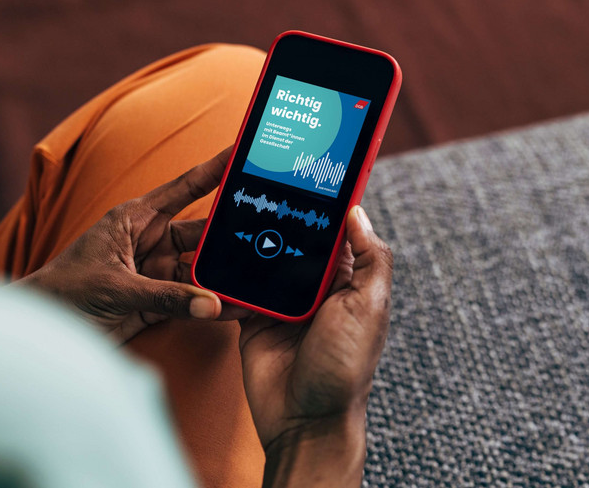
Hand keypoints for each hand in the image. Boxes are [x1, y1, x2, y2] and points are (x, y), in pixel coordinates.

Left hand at [18, 148, 245, 342]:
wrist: (42, 334)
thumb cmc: (62, 293)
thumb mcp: (114, 288)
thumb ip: (164, 296)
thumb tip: (211, 304)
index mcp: (136, 219)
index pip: (185, 188)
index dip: (215, 170)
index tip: (243, 154)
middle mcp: (152, 241)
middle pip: (203, 232)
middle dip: (233, 230)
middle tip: (268, 226)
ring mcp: (157, 271)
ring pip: (204, 268)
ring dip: (228, 274)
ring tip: (259, 276)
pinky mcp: (158, 301)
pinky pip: (194, 299)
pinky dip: (215, 304)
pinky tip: (239, 306)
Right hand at [239, 205, 392, 486]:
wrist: (304, 419)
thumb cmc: (345, 366)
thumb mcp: (370, 306)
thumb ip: (369, 258)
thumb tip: (357, 210)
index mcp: (347, 278)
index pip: (336, 229)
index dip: (327, 201)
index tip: (312, 168)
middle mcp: (314, 284)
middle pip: (294, 237)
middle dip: (280, 214)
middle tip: (262, 178)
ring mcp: (281, 299)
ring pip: (263, 256)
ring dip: (251, 239)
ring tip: (235, 207)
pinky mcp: (253, 316)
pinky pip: (237, 286)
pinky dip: (228, 273)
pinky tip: (218, 249)